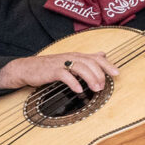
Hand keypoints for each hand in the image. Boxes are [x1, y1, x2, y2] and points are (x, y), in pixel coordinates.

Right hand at [0, 50, 117, 92]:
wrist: (27, 68)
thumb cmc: (48, 67)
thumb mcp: (69, 61)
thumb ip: (86, 59)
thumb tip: (103, 54)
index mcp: (76, 56)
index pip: (96, 57)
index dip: (107, 65)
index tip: (116, 73)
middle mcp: (70, 57)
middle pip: (90, 62)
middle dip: (100, 74)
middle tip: (102, 86)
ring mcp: (61, 63)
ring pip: (80, 68)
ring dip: (90, 78)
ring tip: (95, 89)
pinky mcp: (52, 70)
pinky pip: (65, 75)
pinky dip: (73, 82)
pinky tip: (78, 90)